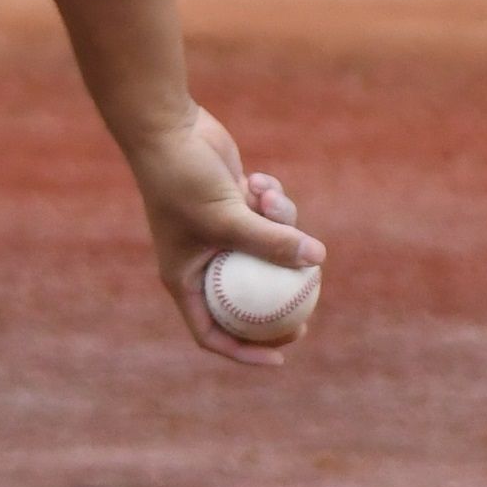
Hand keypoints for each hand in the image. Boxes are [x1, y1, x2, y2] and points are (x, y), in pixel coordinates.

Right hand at [125, 106, 327, 368]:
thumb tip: (318, 261)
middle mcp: (201, 261)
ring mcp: (219, 233)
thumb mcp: (228, 217)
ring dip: (279, 224)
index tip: (282, 356)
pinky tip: (259, 179)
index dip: (246, 351)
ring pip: (266, 248)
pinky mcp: (235, 207)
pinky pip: (268, 217)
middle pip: (246, 298)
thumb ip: (272, 241)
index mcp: (184, 278)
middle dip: (279, 299)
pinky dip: (272, 201)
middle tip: (311, 302)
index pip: (212, 332)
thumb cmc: (183, 180)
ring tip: (267, 197)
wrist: (168, 129)